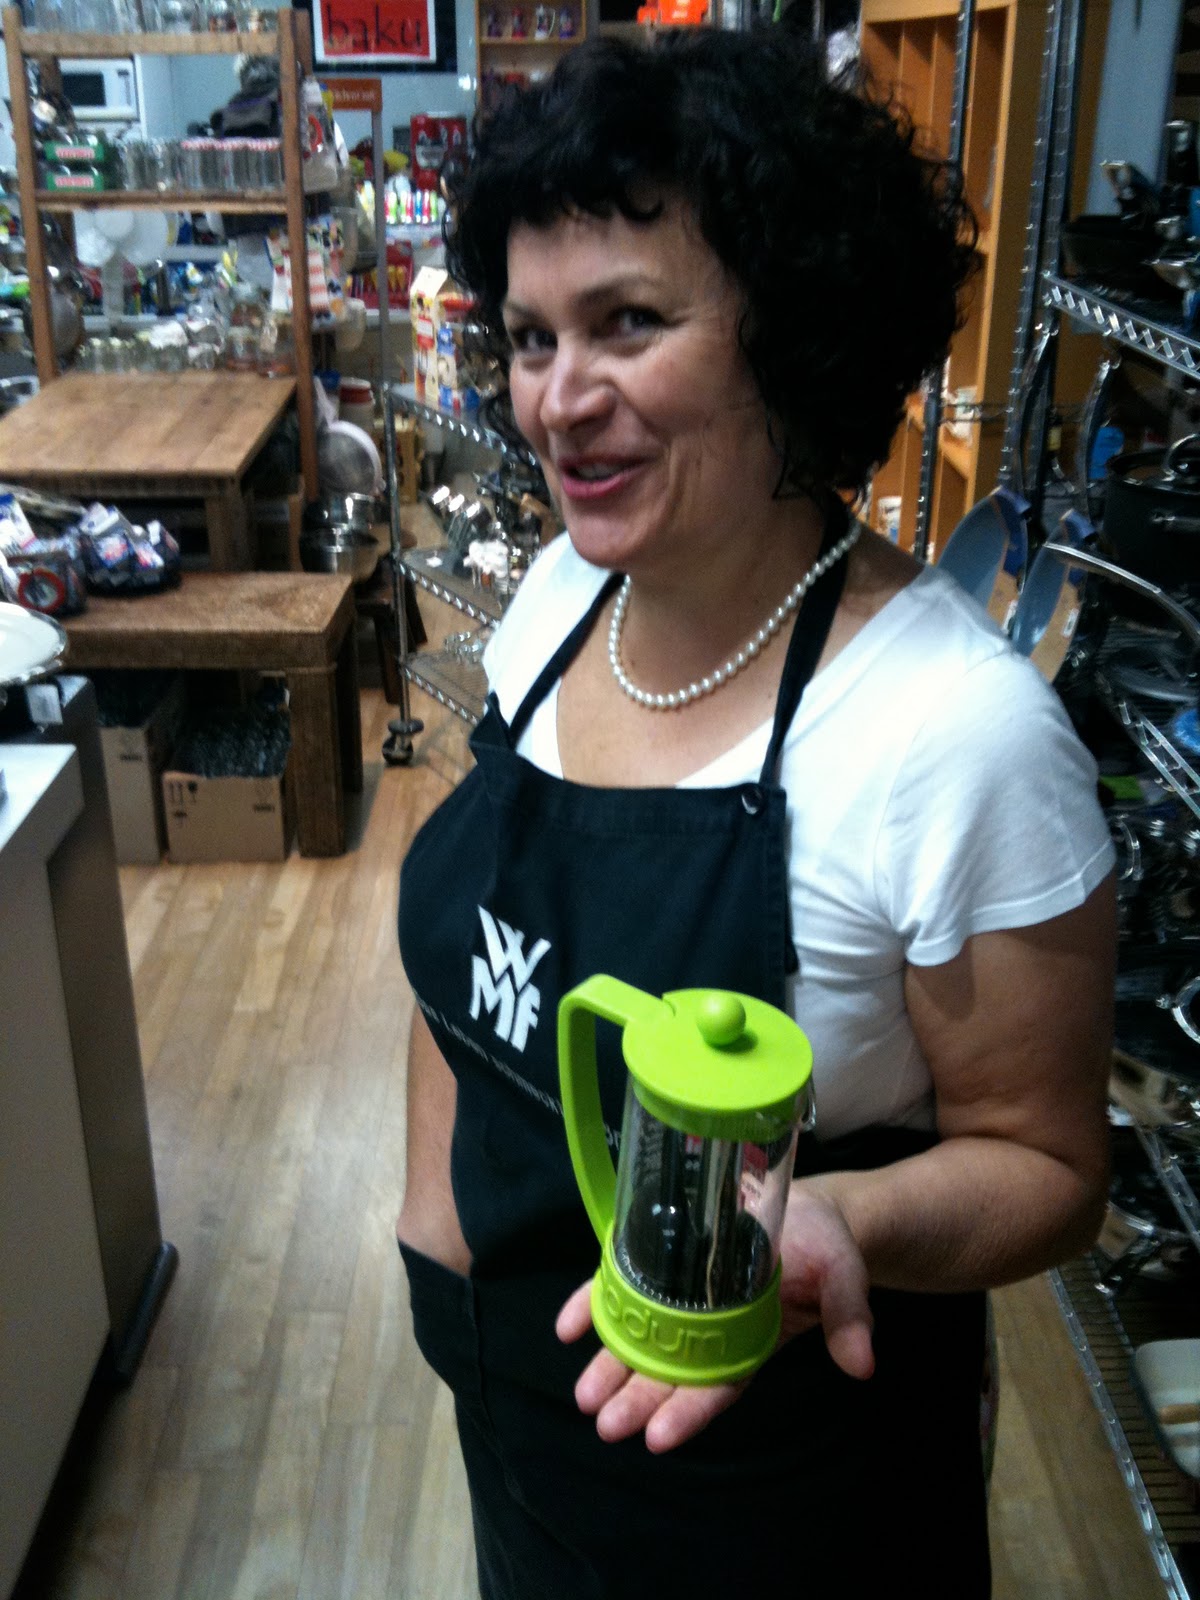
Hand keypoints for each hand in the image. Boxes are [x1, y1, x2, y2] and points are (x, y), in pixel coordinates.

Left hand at [556, 1180, 873, 1452]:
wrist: (805, 1203)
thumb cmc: (824, 1241)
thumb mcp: (844, 1273)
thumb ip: (849, 1317)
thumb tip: (863, 1365)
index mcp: (752, 1338)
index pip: (717, 1383)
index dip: (688, 1411)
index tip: (657, 1439)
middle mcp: (712, 1328)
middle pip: (670, 1371)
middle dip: (638, 1398)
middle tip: (603, 1423)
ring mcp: (684, 1298)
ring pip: (642, 1339)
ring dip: (611, 1365)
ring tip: (584, 1396)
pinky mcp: (663, 1264)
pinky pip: (625, 1288)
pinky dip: (594, 1306)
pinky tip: (566, 1326)